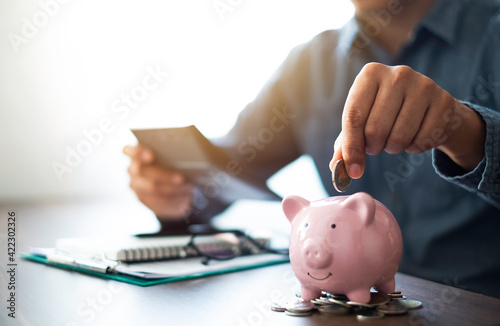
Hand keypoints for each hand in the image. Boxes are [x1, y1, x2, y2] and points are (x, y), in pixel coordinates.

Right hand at [123, 145, 193, 220]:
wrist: (165, 179)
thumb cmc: (168, 161)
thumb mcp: (168, 155)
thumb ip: (170, 154)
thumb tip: (187, 155)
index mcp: (135, 154)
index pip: (129, 151)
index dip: (138, 153)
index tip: (151, 156)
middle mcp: (132, 170)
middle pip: (143, 172)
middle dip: (163, 175)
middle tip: (182, 178)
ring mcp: (135, 185)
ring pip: (151, 188)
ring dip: (172, 189)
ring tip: (188, 188)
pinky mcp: (143, 199)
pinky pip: (156, 202)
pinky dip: (172, 200)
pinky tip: (185, 198)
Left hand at [330, 63, 485, 177]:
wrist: (431, 107)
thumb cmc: (387, 114)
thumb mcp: (363, 121)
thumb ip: (346, 143)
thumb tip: (336, 167)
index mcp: (370, 74)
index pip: (354, 116)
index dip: (351, 147)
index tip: (352, 170)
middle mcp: (397, 74)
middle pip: (375, 129)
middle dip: (373, 147)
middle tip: (377, 144)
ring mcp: (423, 86)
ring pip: (399, 138)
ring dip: (394, 148)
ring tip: (395, 137)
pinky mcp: (444, 102)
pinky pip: (422, 141)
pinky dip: (415, 147)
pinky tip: (417, 134)